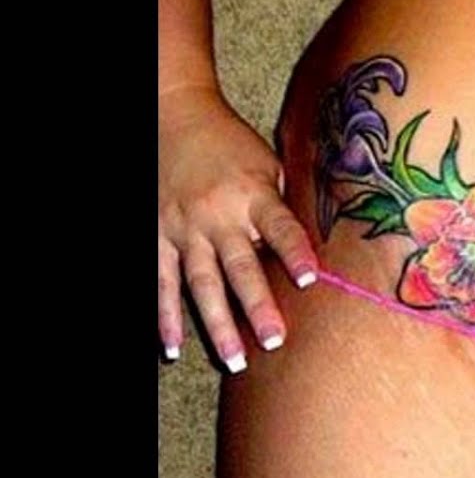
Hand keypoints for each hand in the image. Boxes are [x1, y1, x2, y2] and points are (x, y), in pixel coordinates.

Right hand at [158, 87, 317, 372]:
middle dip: (258, 305)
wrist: (173, 115)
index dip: (295, 251)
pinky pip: (160, 282)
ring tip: (235, 361)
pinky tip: (171, 348)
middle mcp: (218, 215)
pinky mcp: (156, 235)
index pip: (280, 227)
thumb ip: (283, 204)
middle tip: (275, 340)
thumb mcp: (267, 163)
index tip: (309, 278)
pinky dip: (164, 316)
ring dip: (218, 324)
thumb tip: (315, 241)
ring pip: (200, 284)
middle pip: (240, 266)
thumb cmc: (231, 143)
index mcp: (254, 194)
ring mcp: (183, 229)